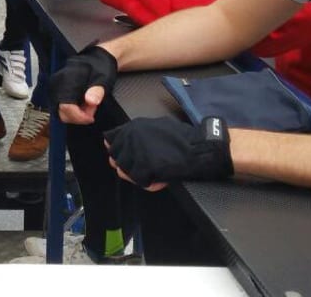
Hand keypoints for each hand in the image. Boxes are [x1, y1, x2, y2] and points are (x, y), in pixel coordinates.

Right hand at [50, 44, 118, 124]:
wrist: (96, 59)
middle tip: (91, 110)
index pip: (65, 106)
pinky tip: (83, 104)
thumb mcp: (104, 79)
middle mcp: (57, 82)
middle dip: (77, 116)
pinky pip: (61, 107)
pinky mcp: (56, 91)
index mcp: (67, 78)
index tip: (90, 118)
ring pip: (60, 111)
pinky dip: (72, 110)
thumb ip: (97, 90)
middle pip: (60, 111)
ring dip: (75, 114)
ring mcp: (55, 87)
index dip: (78, 116)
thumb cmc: (100, 67)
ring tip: (88, 106)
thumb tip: (91, 101)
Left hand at [105, 116, 233, 189]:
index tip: (127, 157)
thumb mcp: (154, 127)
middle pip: (115, 158)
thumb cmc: (182, 138)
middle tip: (142, 169)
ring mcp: (137, 153)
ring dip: (137, 176)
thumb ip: (138, 134)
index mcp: (132, 127)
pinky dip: (150, 183)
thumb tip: (123, 142)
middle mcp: (130, 138)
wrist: (199, 148)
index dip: (118, 151)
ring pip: (125, 172)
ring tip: (153, 174)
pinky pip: (140, 181)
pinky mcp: (146, 167)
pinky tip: (160, 179)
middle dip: (126, 165)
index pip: (110, 140)